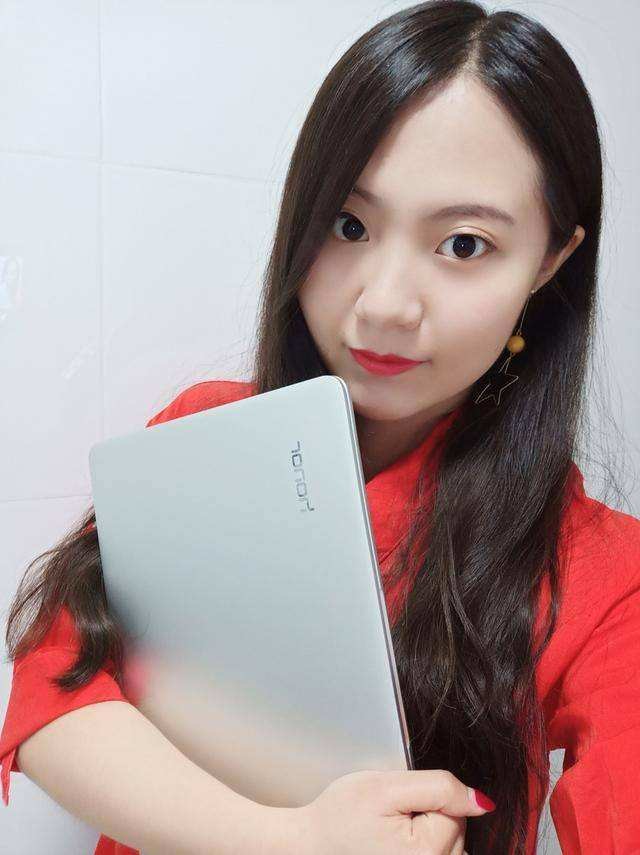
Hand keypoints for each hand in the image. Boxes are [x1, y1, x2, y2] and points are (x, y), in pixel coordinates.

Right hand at [293, 768, 492, 854]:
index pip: (456, 809)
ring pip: (451, 845)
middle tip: (390, 817)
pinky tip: (398, 848)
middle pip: (457, 829)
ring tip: (392, 833)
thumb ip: (438, 787)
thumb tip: (481, 801)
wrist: (310, 845)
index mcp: (426, 854)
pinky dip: (425, 847)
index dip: (426, 797)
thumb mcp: (385, 786)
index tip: (396, 805)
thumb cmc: (341, 816)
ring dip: (428, 834)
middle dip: (430, 815)